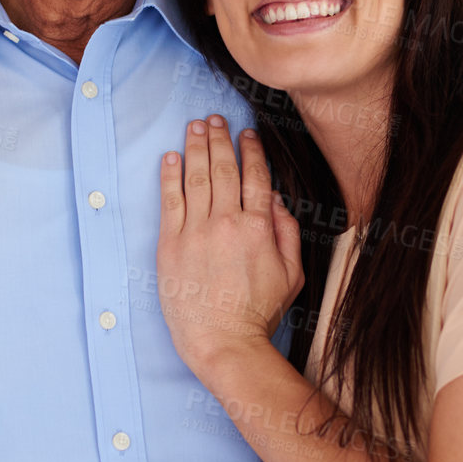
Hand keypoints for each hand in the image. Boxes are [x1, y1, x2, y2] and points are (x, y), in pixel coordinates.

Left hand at [157, 115, 303, 371]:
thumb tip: (277, 201)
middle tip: (216, 119)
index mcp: (258, 228)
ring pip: (196, 178)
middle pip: (223, 170)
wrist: (223, 342)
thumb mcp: (292, 275)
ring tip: (195, 126)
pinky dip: (170, 176)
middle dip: (220, 139)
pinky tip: (170, 157)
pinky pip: (170, 201)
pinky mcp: (170, 244)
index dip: (251, 151)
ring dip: (196, 148)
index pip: (255, 178)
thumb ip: (287, 233)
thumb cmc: (258, 313)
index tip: (247, 135)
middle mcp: (227, 222)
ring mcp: (196, 232)